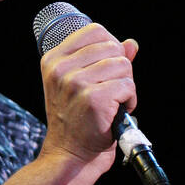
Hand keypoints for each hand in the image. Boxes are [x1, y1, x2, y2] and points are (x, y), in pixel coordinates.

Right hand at [39, 27, 138, 170]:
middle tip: (110, 90)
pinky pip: (128, 86)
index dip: (111, 45)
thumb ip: (104, 60)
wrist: (70, 153)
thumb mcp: (80, 83)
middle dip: (120, 69)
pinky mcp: (93, 99)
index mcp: (53, 59)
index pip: (95, 31)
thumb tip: (131, 43)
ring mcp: (76, 83)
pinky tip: (117, 111)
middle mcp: (61, 69)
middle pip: (113, 47)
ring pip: (123, 65)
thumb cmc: (76, 119)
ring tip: (113, 102)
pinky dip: (130, 101)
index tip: (108, 67)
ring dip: (126, 86)